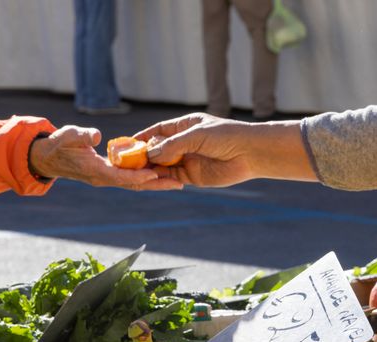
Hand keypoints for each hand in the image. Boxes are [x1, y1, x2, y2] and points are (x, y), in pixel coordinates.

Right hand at [29, 125, 181, 189]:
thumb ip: (83, 136)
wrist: (49, 158)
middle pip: (134, 185)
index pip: (121, 176)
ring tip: (178, 183)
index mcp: (95, 170)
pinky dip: (146, 178)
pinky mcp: (110, 175)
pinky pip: (131, 179)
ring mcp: (107, 178)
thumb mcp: (68, 135)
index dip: (139, 176)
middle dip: (156, 185)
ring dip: (155, 184)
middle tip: (178, 185)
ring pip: (135, 184)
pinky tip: (161, 174)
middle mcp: (104, 178)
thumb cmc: (58, 144)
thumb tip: (98, 136)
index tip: (156, 175)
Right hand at [135, 113, 315, 187]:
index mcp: (184, 126)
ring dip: (149, 169)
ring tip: (135, 173)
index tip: (126, 143)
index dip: (141, 137)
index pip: (157, 131)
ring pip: (161, 165)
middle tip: (125, 162)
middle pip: (155, 150)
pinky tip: (153, 180)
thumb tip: (149, 153)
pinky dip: (161, 179)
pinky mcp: (191, 175)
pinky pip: (170, 177)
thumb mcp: (197, 136)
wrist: (250, 154)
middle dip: (141, 156)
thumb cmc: (226, 137)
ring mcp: (186, 159)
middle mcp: (183, 143)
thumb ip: (173, 145)